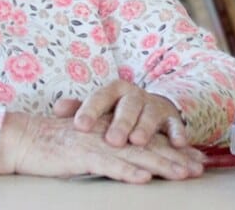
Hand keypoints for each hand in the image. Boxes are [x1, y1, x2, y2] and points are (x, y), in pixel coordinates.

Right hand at [0, 112, 203, 182]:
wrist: (24, 138)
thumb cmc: (55, 143)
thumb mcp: (89, 142)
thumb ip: (111, 146)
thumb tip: (136, 162)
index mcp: (113, 130)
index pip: (149, 140)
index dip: (174, 148)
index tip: (195, 158)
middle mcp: (110, 134)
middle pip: (149, 147)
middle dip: (176, 158)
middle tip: (199, 168)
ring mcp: (97, 144)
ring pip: (135, 156)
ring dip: (161, 166)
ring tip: (182, 174)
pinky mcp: (82, 155)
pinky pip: (108, 165)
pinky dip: (126, 173)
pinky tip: (144, 180)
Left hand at [53, 80, 187, 147]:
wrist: (146, 106)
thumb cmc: (114, 111)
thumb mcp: (98, 107)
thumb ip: (78, 108)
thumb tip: (57, 108)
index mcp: (114, 90)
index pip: (100, 97)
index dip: (90, 110)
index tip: (79, 125)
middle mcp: (134, 95)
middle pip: (128, 106)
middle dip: (121, 122)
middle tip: (113, 139)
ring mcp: (153, 105)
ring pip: (150, 114)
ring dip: (145, 127)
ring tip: (138, 141)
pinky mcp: (170, 117)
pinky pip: (175, 124)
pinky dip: (177, 133)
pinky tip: (176, 143)